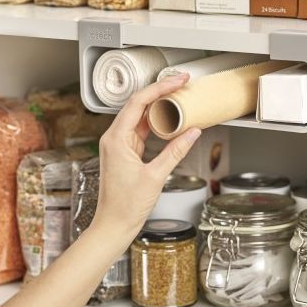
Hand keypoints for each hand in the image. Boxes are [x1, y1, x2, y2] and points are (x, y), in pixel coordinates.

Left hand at [90, 73, 201, 251]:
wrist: (114, 225)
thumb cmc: (125, 206)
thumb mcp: (156, 176)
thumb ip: (175, 151)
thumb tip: (192, 132)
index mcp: (116, 139)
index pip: (138, 102)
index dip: (159, 88)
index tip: (177, 81)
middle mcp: (114, 138)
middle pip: (138, 105)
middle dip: (160, 92)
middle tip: (181, 84)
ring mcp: (119, 145)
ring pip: (140, 117)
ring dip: (159, 107)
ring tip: (179, 98)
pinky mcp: (125, 153)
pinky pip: (141, 131)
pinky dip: (156, 123)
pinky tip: (170, 120)